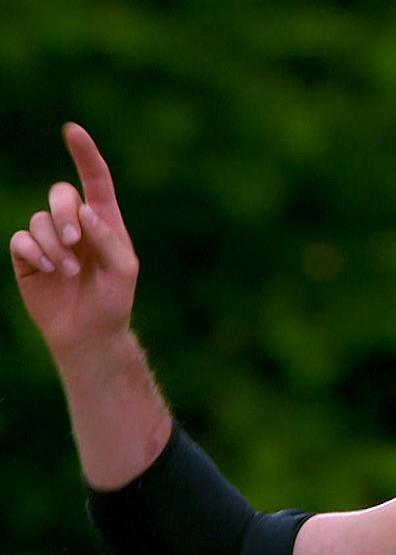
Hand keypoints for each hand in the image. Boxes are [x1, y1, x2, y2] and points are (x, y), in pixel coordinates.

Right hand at [9, 123, 138, 359]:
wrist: (89, 332)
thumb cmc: (113, 300)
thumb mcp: (123, 269)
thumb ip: (108, 238)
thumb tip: (85, 212)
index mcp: (105, 221)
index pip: (95, 180)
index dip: (85, 154)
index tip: (72, 130)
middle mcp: (75, 225)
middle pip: (60, 194)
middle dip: (64, 213)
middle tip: (75, 241)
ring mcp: (50, 239)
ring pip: (39, 220)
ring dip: (54, 245)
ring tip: (68, 271)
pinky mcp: (28, 257)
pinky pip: (21, 240)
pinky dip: (34, 252)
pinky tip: (48, 269)